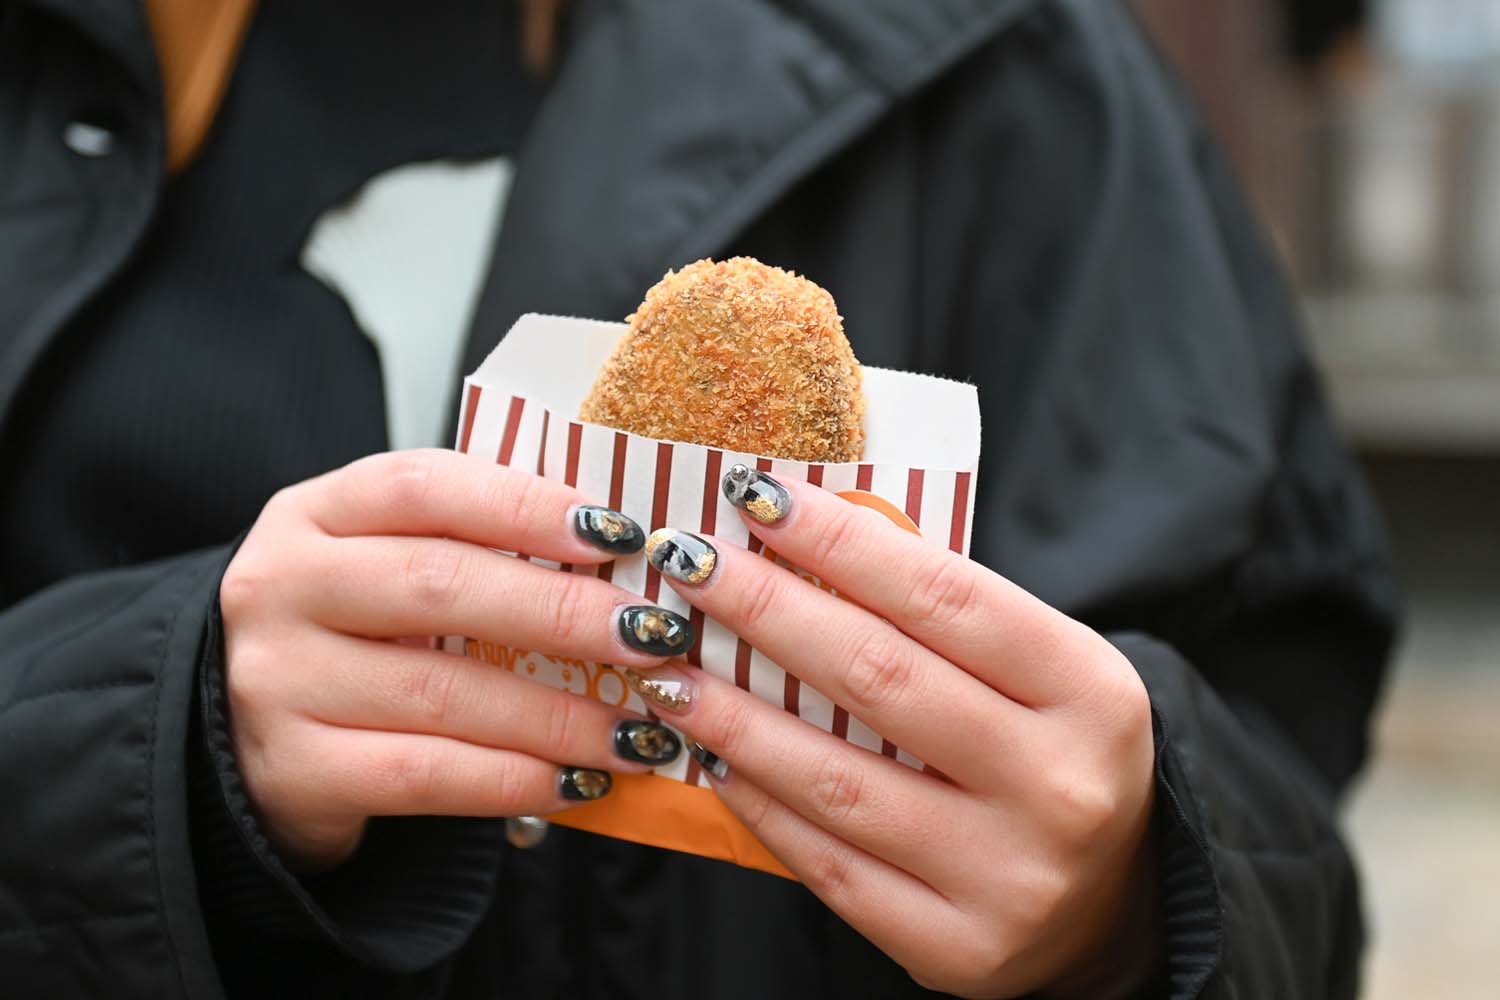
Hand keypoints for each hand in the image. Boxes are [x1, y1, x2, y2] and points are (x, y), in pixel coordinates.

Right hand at [220, 449, 690, 870]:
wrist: (237, 732)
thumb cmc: (352, 631)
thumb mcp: (386, 561)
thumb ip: (476, 542)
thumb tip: (622, 550)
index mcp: (316, 511)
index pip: (427, 486)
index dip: (529, 506)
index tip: (622, 534)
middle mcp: (282, 586)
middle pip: (439, 585)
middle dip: (562, 612)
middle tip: (653, 635)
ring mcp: (278, 681)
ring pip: (443, 691)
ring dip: (559, 714)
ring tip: (641, 729)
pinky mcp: (294, 771)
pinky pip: (425, 774)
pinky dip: (514, 780)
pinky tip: (580, 781)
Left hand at [627, 469, 1159, 998]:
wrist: (1111, 901)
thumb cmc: (1052, 750)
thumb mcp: (1040, 668)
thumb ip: (943, 613)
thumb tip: (801, 538)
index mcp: (1091, 692)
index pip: (946, 596)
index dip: (842, 542)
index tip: (757, 498)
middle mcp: (1059, 787)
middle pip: (880, 678)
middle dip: (766, 608)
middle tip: (687, 563)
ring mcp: (1007, 878)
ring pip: (838, 780)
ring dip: (734, 714)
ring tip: (667, 667)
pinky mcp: (955, 949)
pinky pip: (828, 865)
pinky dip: (758, 803)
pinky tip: (712, 755)